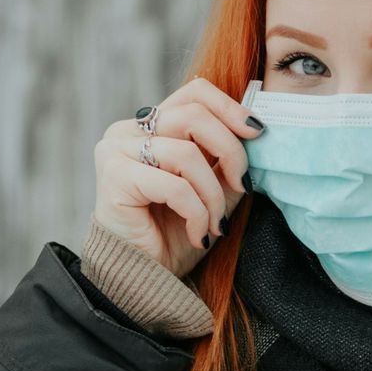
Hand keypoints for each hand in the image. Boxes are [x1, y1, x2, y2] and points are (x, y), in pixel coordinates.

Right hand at [91, 76, 264, 279]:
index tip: (257, 134)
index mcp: (151, 126)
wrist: (145, 278)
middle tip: (242, 186)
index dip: (230, 108)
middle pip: (194, 115)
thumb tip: (255, 130)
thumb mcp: (212, 188)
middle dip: (230, 152)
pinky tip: (199, 235)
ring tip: (216, 224)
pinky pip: (174, 185)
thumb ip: (224, 158)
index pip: (195, 92)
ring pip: (186, 153)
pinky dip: (196, 213)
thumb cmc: (176, 234)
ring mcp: (116, 150)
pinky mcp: (114, 176)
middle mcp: (128, 130)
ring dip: (213, 195)